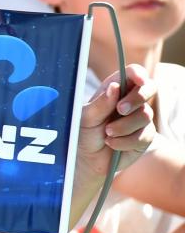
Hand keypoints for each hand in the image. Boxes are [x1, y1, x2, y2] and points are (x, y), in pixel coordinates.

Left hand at [76, 64, 156, 178]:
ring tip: (107, 133)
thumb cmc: (83, 132)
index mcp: (114, 89)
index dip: (138, 74)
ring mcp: (140, 118)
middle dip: (136, 98)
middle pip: (149, 88)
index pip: (132, 73)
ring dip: (123, 126)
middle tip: (120, 109)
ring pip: (145, 115)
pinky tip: (112, 143)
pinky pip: (144, 135)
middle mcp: (130, 100)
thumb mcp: (86, 117)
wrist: (86, 158)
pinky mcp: (145, 136)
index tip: (138, 80)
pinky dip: (125, 141)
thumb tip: (115, 87)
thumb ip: (100, 103)